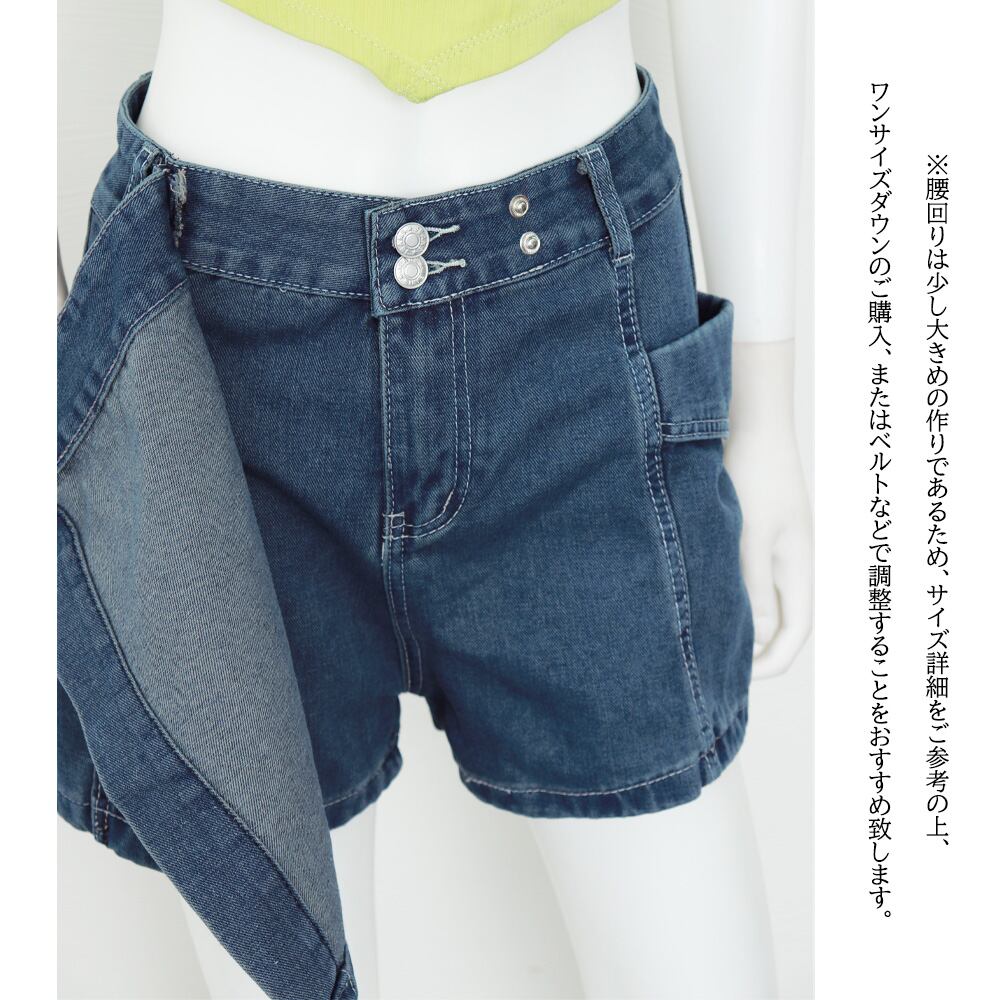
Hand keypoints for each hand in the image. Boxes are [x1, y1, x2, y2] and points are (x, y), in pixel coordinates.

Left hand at [725, 342, 812, 678]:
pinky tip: (694, 594)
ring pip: (758, 596)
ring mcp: (771, 541)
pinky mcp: (750, 527)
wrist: (747, 415)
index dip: (770, 664)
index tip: (736, 681)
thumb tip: (756, 639)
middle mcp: (789, 558)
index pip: (795, 632)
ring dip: (736, 619)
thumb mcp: (750, 534)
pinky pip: (742, 572)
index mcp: (798, 564)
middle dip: (752, 650)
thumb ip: (753, 586)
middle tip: (711, 669)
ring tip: (697, 637)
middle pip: (779, 620)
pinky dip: (726, 591)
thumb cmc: (752, 471)